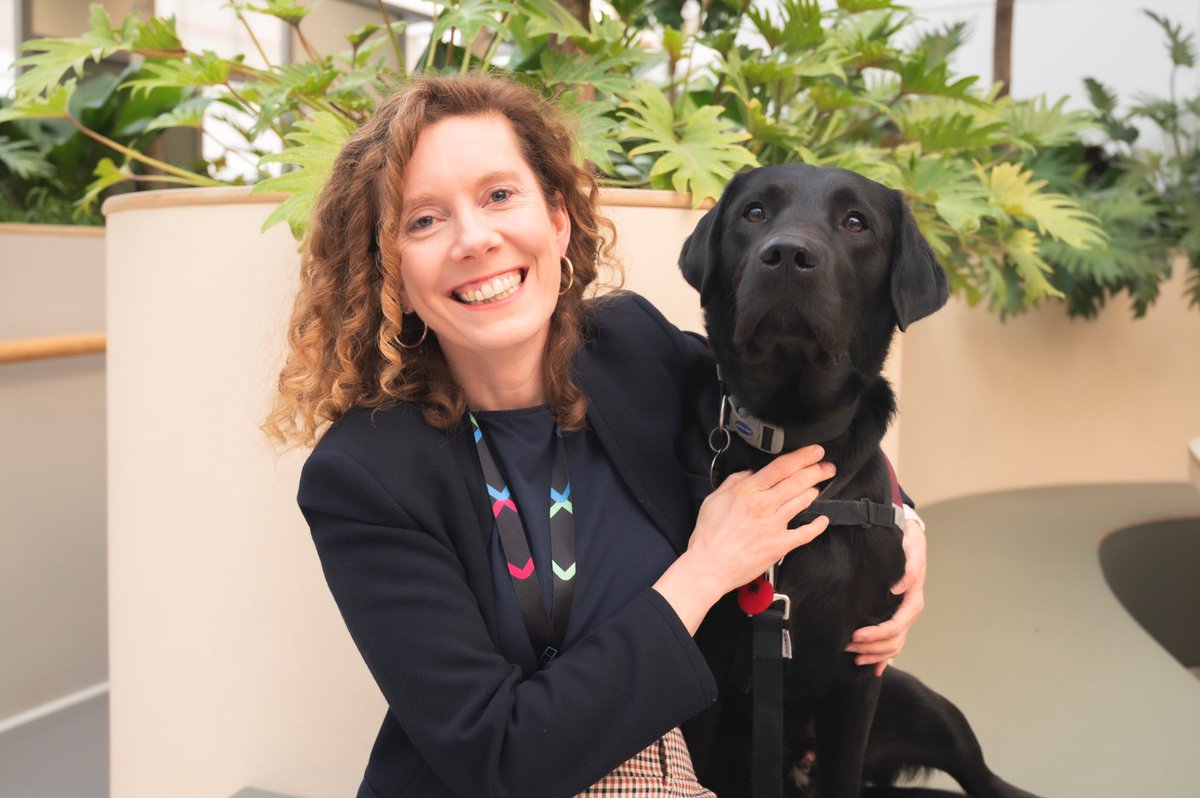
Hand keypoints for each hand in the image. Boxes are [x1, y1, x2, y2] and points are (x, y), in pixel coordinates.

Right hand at [688, 445, 833, 591]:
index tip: (815, 452)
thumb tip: (750, 473)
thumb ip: (733, 482)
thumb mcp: (713, 500)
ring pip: (802, 502)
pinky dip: (817, 525)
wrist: (709, 566)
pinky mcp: (780, 545)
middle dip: (817, 471)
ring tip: (818, 488)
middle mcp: (763, 505)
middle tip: (826, 467)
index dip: (803, 456)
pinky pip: (805, 533)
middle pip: (797, 481)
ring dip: (814, 492)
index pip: (781, 467)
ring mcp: (773, 525)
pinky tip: (822, 520)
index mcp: (747, 491)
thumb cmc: (709, 536)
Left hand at [845, 515, 926, 675]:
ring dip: (874, 654)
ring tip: (854, 656)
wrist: (909, 538)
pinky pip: (893, 643)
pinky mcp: (896, 616)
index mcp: (913, 599)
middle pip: (894, 641)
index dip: (877, 635)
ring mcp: (903, 616)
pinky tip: (874, 667)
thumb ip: (909, 568)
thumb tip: (898, 588)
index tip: (856, 635)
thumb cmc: (909, 543)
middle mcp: (909, 611)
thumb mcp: (913, 548)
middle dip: (871, 648)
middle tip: (847, 646)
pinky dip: (884, 657)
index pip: (897, 625)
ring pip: (893, 646)